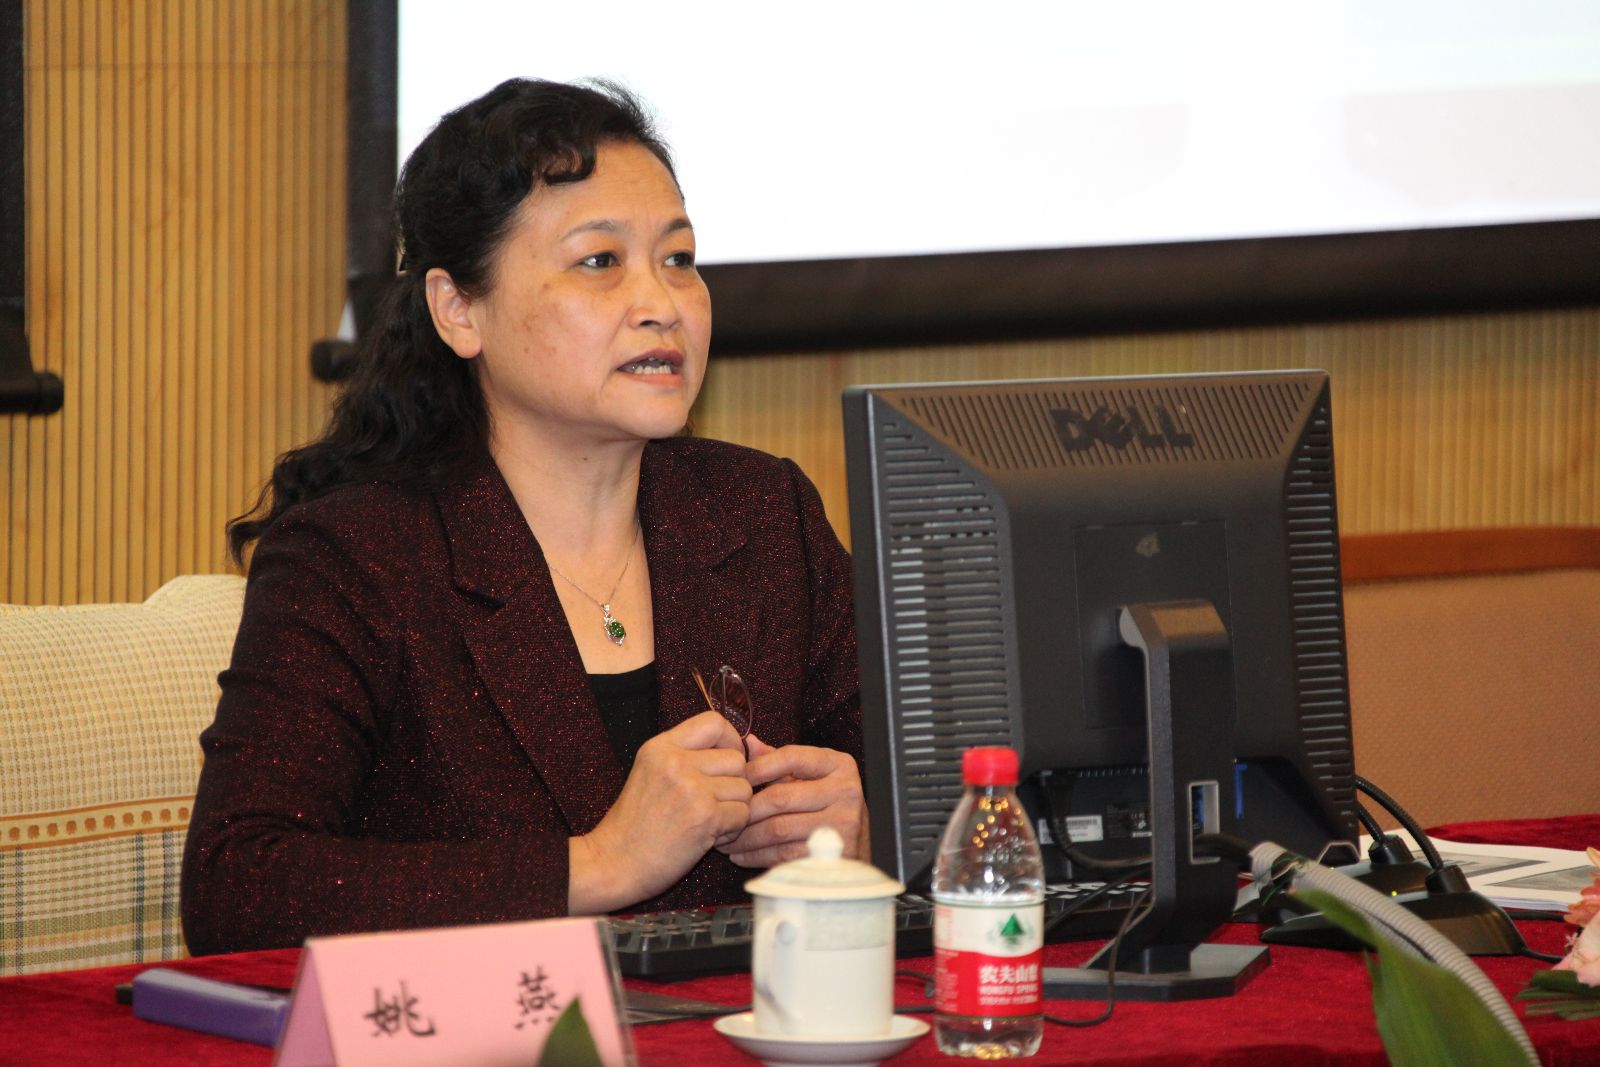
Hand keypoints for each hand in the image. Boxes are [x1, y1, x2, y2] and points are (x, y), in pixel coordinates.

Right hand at [569, 711, 750, 912]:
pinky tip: (709, 836)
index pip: (714, 722)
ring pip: (744, 788)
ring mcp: (691, 789)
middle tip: (715, 802)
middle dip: (734, 783)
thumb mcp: (648, 772)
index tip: (725, 762)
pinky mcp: (705, 817)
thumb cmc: (633, 824)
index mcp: (661, 747)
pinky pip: (742, 814)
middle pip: (736, 759)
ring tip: (708, 820)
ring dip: (734, 808)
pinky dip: (731, 830)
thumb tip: (732, 748)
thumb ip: (684, 755)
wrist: (614, 862)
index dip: (730, 741)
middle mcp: (676, 762)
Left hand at [718, 735, 866, 867]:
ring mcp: (842, 824)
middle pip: (779, 797)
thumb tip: (747, 741)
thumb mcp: (813, 777)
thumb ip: (782, 760)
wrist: (864, 846)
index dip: (756, 768)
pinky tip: (742, 854)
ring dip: (746, 837)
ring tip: (727, 839)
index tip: (735, 780)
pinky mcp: (833, 854)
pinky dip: (757, 856)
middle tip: (725, 816)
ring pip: (778, 829)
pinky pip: (784, 854)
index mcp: (839, 765)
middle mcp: (845, 791)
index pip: (790, 757)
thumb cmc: (831, 807)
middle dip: (745, 810)